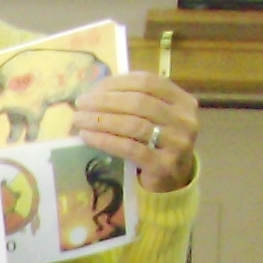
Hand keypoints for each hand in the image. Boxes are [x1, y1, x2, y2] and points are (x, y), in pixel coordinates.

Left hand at [72, 70, 200, 194]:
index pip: (147, 82)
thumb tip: (94, 92)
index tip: (93, 88)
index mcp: (183, 101)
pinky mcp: (163, 165)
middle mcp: (184, 120)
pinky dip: (105, 140)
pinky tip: (87, 137)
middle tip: (80, 103)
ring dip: (100, 120)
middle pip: (138, 102)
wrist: (174, 180)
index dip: (117, 83)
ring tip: (79, 119)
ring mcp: (177, 143)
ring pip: (133, 124)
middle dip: (104, 101)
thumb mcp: (155, 118)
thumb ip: (134, 101)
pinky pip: (129, 148)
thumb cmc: (158, 143)